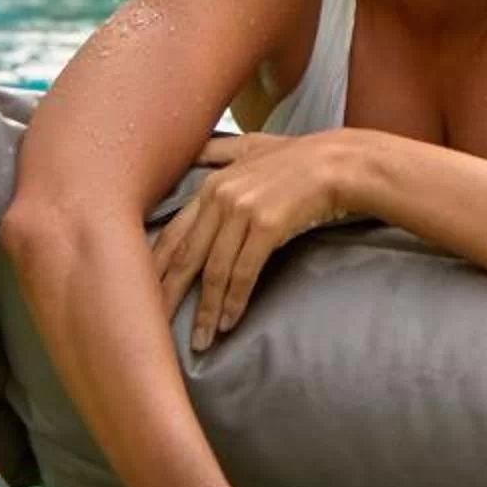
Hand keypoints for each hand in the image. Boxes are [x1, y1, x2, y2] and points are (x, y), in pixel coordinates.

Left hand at [152, 131, 351, 351]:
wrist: (343, 162)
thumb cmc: (302, 156)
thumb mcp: (253, 146)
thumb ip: (220, 150)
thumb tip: (195, 150)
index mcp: (211, 184)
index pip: (174, 233)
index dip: (156, 268)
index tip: (143, 296)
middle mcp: (220, 196)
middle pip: (186, 256)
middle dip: (169, 296)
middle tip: (154, 329)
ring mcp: (243, 210)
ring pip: (214, 270)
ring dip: (206, 310)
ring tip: (201, 340)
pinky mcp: (267, 225)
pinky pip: (243, 273)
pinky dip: (234, 302)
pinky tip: (229, 323)